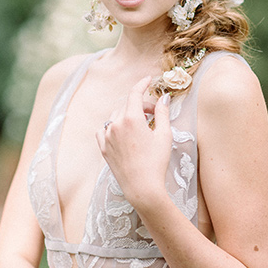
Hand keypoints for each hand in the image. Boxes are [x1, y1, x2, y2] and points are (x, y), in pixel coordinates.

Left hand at [96, 76, 171, 206]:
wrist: (142, 188)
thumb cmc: (156, 162)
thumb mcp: (164, 135)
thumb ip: (162, 113)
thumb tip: (164, 98)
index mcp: (131, 119)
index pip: (135, 94)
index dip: (142, 84)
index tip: (148, 79)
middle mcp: (115, 125)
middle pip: (127, 105)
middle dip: (141, 105)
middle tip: (154, 114)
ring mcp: (107, 137)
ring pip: (115, 117)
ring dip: (128, 115)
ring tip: (141, 125)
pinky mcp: (103, 148)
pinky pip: (104, 130)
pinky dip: (113, 127)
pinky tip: (123, 133)